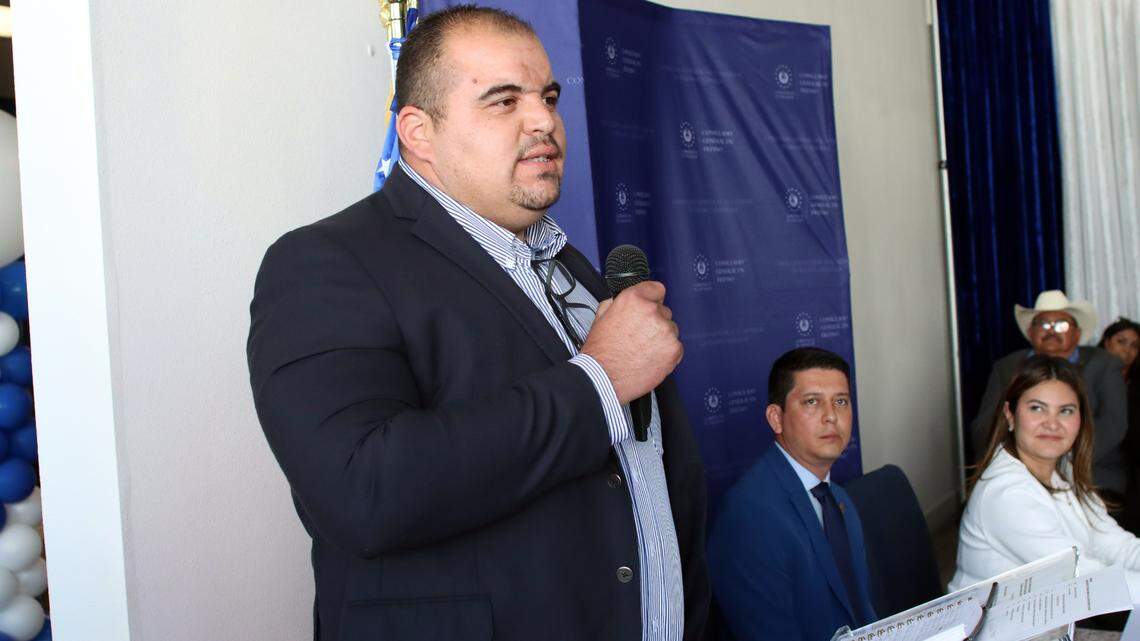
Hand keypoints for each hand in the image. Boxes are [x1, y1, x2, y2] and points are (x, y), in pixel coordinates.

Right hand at [581, 281, 682, 403]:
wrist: (603, 378)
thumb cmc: (600, 352)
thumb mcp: (601, 317)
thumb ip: (616, 303)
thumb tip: (621, 300)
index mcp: (634, 300)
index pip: (657, 289)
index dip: (651, 300)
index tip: (649, 307)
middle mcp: (652, 311)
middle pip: (664, 311)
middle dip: (655, 322)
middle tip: (640, 336)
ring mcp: (666, 331)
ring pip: (671, 329)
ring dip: (662, 338)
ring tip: (643, 350)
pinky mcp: (674, 350)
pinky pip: (676, 347)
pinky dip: (667, 353)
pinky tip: (650, 359)